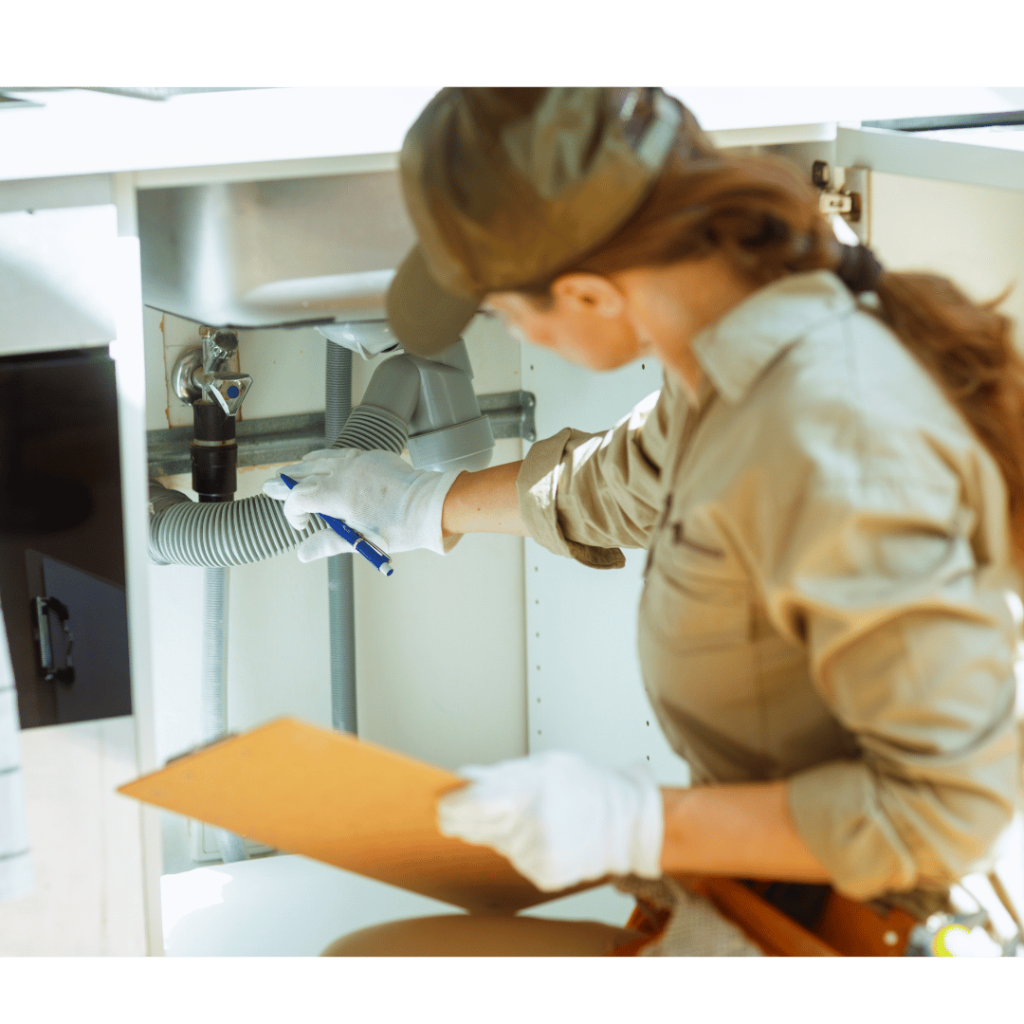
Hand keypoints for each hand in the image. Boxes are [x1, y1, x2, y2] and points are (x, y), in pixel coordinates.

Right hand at [263, 448, 462, 560]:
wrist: (430, 505)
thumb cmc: (398, 528)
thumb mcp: (361, 541)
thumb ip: (328, 543)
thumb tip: (302, 554)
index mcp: (337, 495)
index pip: (299, 498)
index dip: (293, 512)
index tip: (302, 525)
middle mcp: (343, 472)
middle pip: (304, 474)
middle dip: (286, 483)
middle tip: (269, 486)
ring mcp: (357, 461)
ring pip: (320, 460)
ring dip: (303, 468)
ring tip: (290, 472)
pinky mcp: (371, 456)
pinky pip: (340, 453)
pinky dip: (325, 458)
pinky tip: (319, 460)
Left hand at [436, 751, 663, 891]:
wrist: (629, 822)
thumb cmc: (589, 786)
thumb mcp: (546, 764)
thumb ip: (503, 773)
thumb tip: (466, 778)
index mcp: (529, 790)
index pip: (471, 805)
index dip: (451, 807)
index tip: (444, 805)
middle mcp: (530, 824)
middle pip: (476, 828)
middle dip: (473, 819)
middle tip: (492, 807)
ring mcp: (537, 853)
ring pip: (498, 844)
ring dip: (506, 832)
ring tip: (540, 817)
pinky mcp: (544, 875)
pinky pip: (518, 861)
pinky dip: (525, 849)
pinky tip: (548, 836)